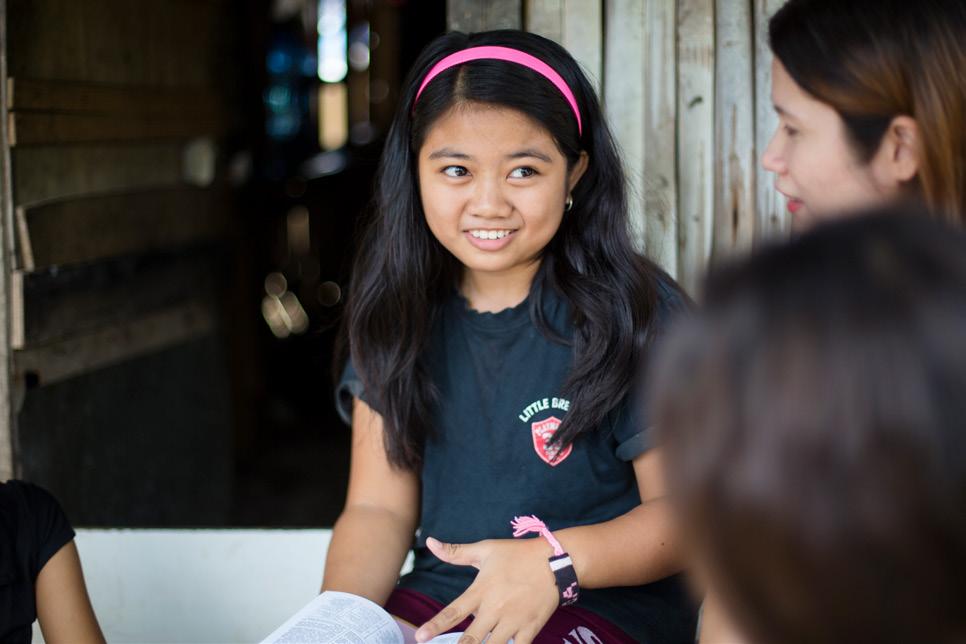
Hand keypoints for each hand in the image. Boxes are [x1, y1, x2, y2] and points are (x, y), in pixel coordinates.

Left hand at [414, 536, 558, 643]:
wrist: (556, 561)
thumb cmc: (517, 554)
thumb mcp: (486, 549)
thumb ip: (456, 552)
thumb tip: (430, 543)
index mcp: (481, 590)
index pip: (453, 612)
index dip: (435, 626)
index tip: (420, 637)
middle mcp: (495, 608)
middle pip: (471, 639)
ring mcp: (514, 621)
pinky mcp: (530, 628)